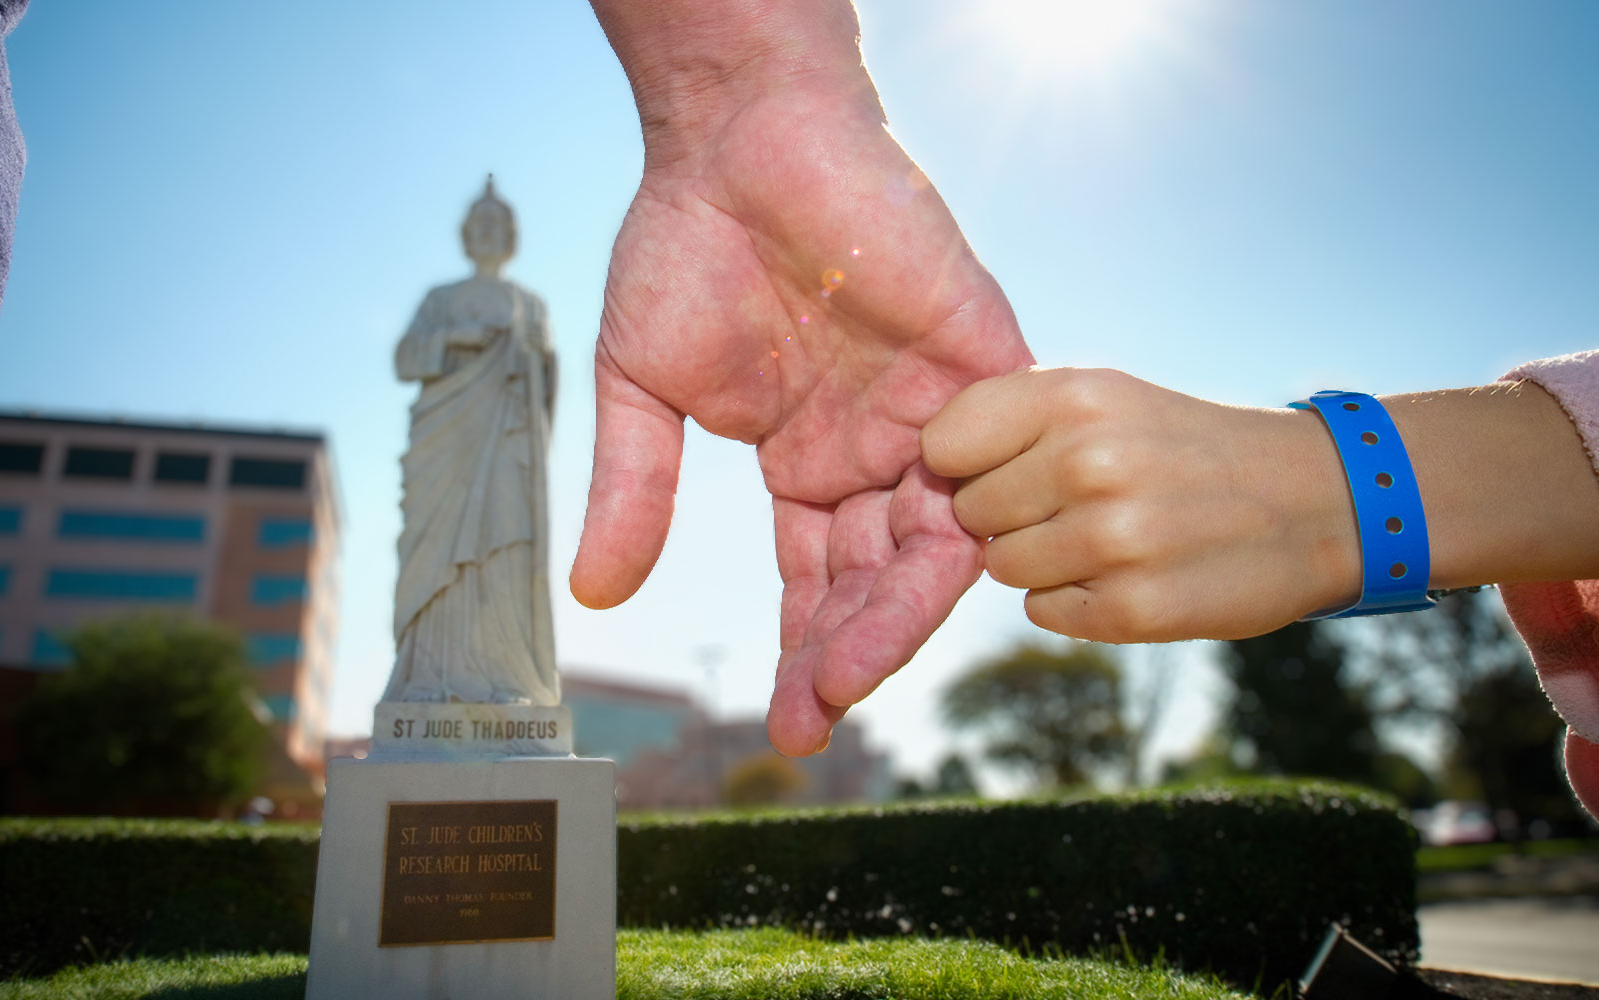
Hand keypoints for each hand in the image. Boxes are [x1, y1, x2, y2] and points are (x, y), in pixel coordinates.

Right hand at [573, 0, 1031, 755]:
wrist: (738, 134)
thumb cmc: (685, 245)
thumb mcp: (643, 389)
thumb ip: (635, 491)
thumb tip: (596, 596)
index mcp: (808, 463)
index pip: (819, 582)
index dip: (805, 654)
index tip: (789, 726)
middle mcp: (878, 449)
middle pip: (882, 577)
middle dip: (851, 650)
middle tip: (817, 711)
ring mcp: (932, 406)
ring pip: (941, 535)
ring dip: (899, 606)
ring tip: (852, 666)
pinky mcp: (979, 353)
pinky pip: (1001, 449)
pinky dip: (974, 510)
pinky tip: (930, 571)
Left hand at [922, 367, 1358, 642]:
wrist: (1312, 501)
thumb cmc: (1183, 443)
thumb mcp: (1106, 395)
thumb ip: (1014, 418)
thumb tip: (923, 466)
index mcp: (1075, 397)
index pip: (944, 442)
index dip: (964, 460)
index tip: (1001, 461)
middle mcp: (1089, 462)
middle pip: (969, 511)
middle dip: (1007, 512)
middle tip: (1075, 500)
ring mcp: (1111, 539)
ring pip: (1002, 566)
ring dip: (1040, 558)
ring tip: (1107, 533)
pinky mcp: (1132, 608)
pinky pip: (1043, 611)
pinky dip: (1076, 600)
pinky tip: (1130, 571)